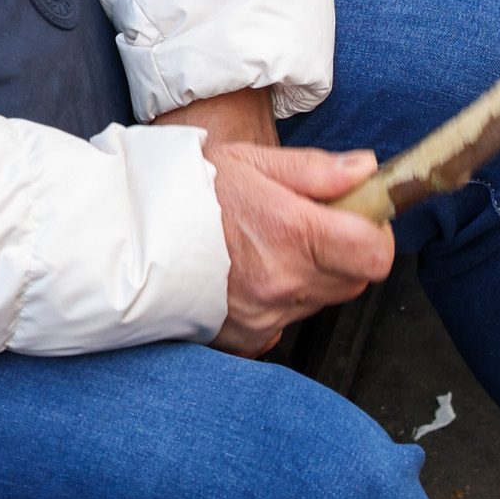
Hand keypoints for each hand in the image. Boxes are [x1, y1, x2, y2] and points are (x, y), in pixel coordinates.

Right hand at [157, 89, 395, 357]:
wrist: (123, 234)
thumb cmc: (182, 190)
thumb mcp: (250, 162)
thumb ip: (316, 172)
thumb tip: (366, 170)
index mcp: (292, 233)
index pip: (375, 254)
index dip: (376, 234)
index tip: (360, 217)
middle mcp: (284, 282)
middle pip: (354, 280)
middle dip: (345, 252)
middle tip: (310, 223)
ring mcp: (266, 314)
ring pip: (321, 300)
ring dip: (311, 275)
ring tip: (267, 244)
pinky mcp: (247, 336)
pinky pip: (286, 321)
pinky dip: (280, 299)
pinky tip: (249, 273)